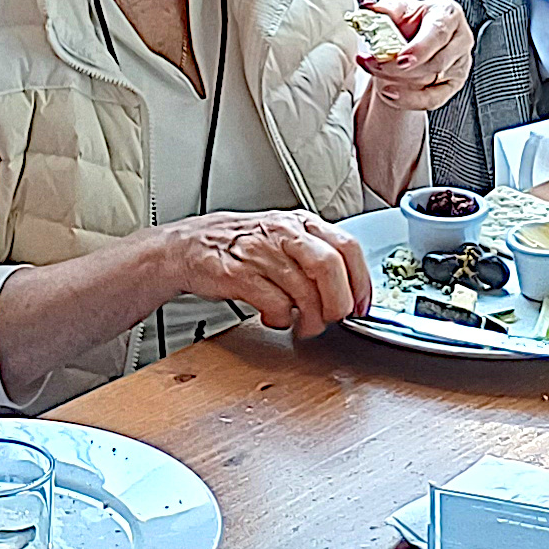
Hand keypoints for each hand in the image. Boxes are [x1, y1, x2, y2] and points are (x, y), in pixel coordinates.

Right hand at [173, 210, 369, 336]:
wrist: (186, 248)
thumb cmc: (237, 246)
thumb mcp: (281, 238)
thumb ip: (315, 255)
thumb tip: (351, 289)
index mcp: (299, 223)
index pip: (347, 246)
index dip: (361, 281)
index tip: (362, 304)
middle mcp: (282, 233)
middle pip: (329, 267)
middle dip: (338, 302)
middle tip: (334, 318)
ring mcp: (259, 251)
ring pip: (304, 291)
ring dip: (310, 319)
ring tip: (303, 325)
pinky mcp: (237, 274)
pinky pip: (275, 304)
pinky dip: (281, 318)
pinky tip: (275, 317)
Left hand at [355, 0, 472, 113]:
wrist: (415, 34)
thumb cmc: (411, 19)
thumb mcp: (398, 8)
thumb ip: (384, 10)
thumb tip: (367, 9)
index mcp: (448, 14)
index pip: (438, 33)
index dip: (419, 48)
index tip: (400, 60)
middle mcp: (460, 39)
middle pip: (435, 62)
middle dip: (401, 69)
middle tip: (374, 66)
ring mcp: (459, 64)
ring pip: (433, 81)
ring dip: (401, 83)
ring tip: (376, 79)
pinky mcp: (453, 84)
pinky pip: (433, 99)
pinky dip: (409, 100)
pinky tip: (389, 94)